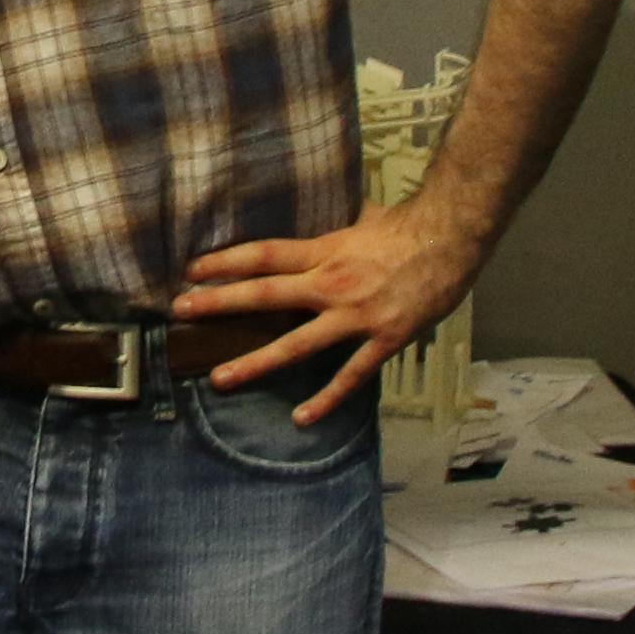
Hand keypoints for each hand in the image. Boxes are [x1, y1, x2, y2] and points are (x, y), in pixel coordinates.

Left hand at [173, 201, 481, 426]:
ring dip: (255, 361)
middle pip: (265, 294)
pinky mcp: (382, 339)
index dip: (225, 262)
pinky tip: (302, 417)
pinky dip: (326, 398)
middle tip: (181, 313)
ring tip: (221, 378)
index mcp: (324, 250)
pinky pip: (350, 374)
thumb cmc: (408, 226)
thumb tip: (317, 216)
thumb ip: (334, 228)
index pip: (264, 255)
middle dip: (220, 304)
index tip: (191, 270)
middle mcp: (331, 284)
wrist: (453, 239)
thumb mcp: (361, 218)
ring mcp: (355, 315)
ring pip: (297, 344)